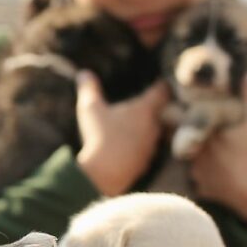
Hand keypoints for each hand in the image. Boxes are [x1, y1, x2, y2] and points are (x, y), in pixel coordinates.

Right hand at [74, 75, 170, 195]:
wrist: (105, 173)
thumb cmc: (100, 136)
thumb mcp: (90, 109)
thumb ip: (89, 89)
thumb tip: (83, 73)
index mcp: (145, 109)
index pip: (162, 91)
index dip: (162, 85)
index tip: (162, 82)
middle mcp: (154, 126)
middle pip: (163, 112)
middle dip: (159, 107)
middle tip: (153, 102)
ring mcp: (152, 145)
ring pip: (157, 131)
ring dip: (150, 127)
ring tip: (140, 124)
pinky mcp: (147, 161)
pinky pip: (148, 149)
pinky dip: (142, 145)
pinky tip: (131, 146)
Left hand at [188, 71, 246, 224]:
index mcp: (205, 132)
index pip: (173, 117)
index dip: (175, 111)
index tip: (183, 107)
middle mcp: (195, 152)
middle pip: (177, 137)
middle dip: (183, 131)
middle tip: (198, 126)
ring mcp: (196, 172)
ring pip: (186, 157)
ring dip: (194, 152)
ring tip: (211, 148)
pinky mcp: (202, 189)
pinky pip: (194, 176)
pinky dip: (202, 171)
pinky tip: (217, 169)